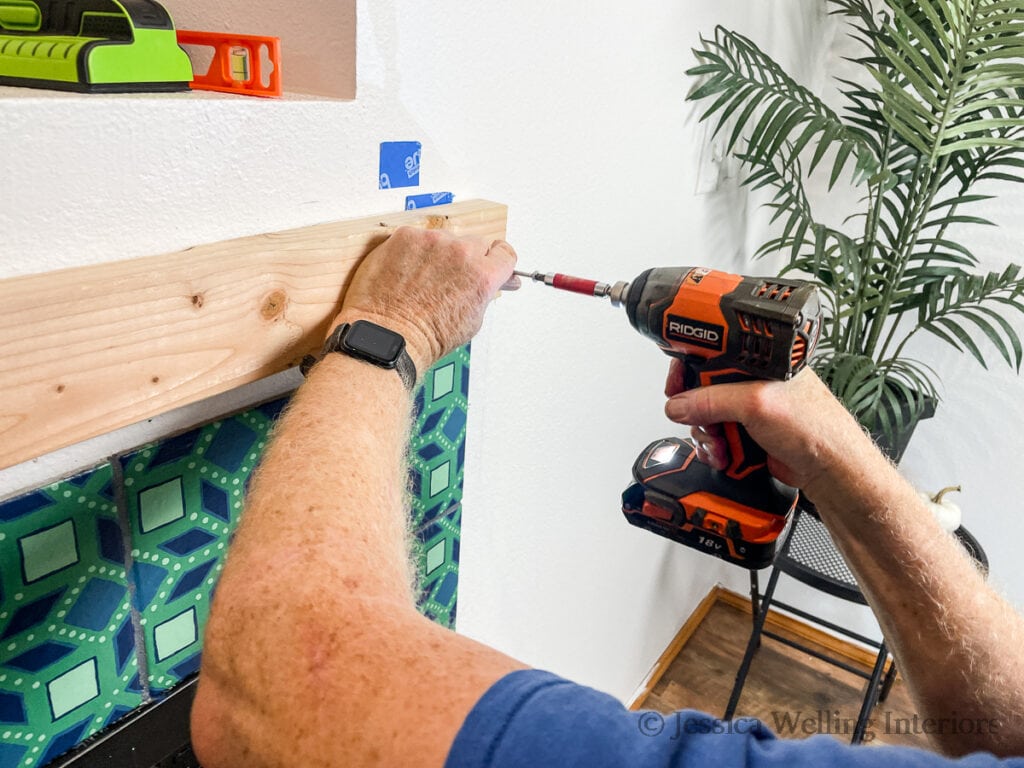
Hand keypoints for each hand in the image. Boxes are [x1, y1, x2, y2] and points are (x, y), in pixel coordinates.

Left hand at [336, 227, 516, 371]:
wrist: (387, 334)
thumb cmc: (425, 335)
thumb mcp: (472, 320)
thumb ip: (485, 292)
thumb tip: (496, 280)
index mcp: (482, 275)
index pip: (504, 253)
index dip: (496, 261)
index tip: (490, 263)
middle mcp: (461, 253)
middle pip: (475, 244)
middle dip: (466, 259)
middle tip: (450, 279)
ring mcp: (433, 241)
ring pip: (446, 239)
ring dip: (439, 254)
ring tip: (422, 280)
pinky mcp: (406, 236)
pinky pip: (418, 237)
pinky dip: (413, 251)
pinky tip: (406, 272)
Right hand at [664, 365, 876, 496]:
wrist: (830, 471)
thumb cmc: (815, 428)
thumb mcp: (756, 404)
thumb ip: (712, 401)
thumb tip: (679, 405)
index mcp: (761, 361)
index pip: (713, 354)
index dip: (690, 366)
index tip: (677, 382)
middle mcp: (755, 382)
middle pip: (704, 388)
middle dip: (698, 409)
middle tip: (700, 418)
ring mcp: (751, 410)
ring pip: (707, 416)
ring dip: (707, 434)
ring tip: (721, 443)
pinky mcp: (749, 434)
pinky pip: (718, 436)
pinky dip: (715, 447)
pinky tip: (725, 454)